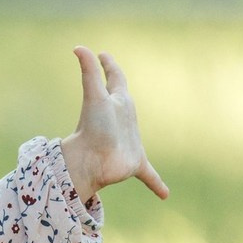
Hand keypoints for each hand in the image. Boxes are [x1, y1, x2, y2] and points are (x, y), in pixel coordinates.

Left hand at [59, 47, 167, 201]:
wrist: (91, 162)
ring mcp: (129, 142)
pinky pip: (149, 175)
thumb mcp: (94, 97)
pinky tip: (164, 195)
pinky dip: (156, 183)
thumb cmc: (93, 129)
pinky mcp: (135, 163)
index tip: (103, 55)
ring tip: (134, 139)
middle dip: (120, 93)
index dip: (109, 66)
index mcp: (117, 103)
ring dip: (135, 137)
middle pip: (123, 103)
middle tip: (117, 81)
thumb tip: (77, 46)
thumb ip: (88, 72)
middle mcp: (123, 121)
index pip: (113, 79)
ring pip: (135, 138)